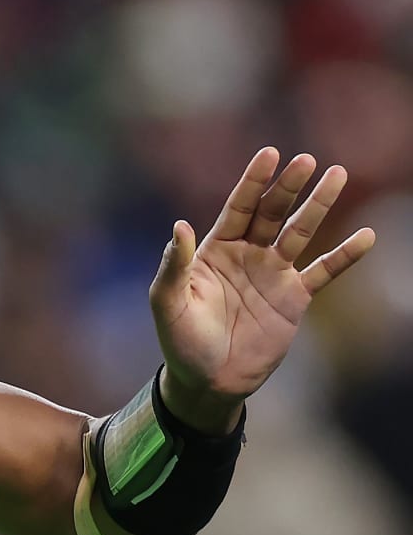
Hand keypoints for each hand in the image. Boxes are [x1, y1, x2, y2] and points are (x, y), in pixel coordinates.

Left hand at [150, 147, 374, 431]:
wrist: (208, 380)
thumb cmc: (181, 340)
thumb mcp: (167, 302)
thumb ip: (174, 265)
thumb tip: (180, 225)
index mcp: (214, 250)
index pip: (238, 207)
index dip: (253, 182)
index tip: (270, 154)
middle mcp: (246, 255)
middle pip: (271, 213)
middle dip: (288, 186)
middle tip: (306, 159)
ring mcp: (273, 274)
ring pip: (300, 232)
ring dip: (319, 205)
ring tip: (337, 175)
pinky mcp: (294, 298)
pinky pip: (324, 272)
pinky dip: (344, 255)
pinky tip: (366, 236)